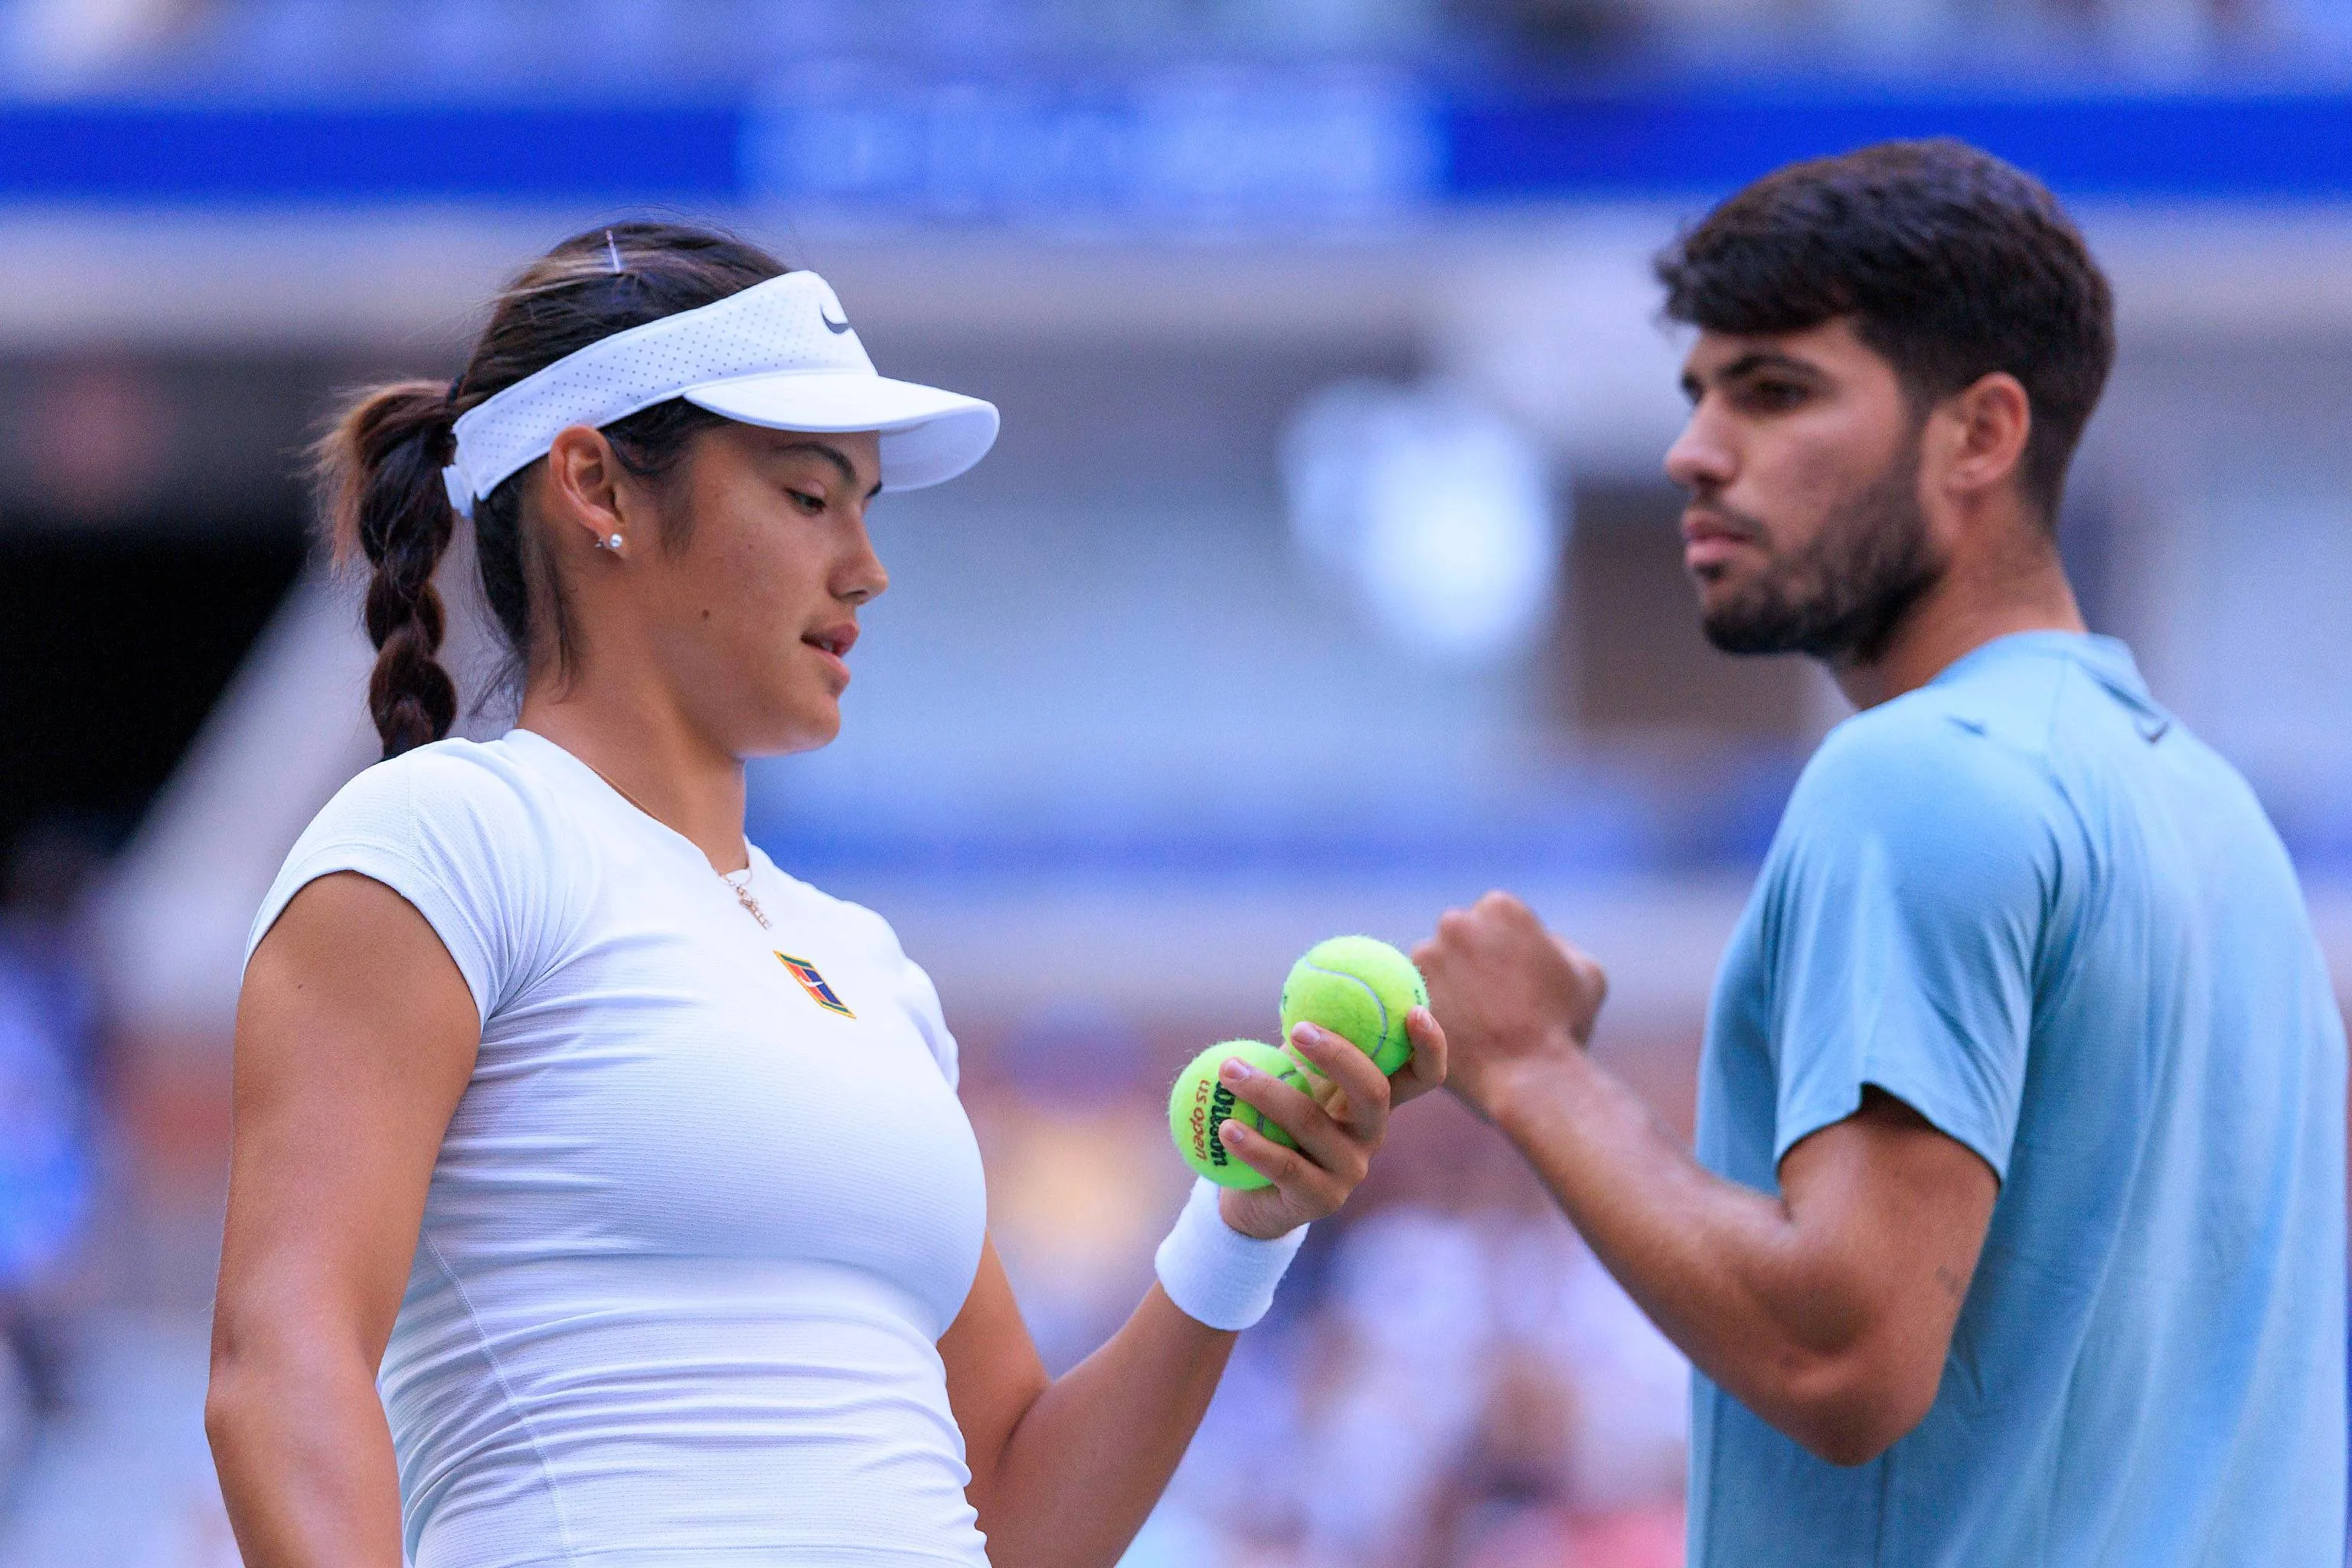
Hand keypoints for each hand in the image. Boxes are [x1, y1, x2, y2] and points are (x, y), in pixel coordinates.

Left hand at [1212, 1009, 1444, 1238]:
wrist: (1251, 1195)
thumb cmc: (1273, 1122)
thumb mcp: (1292, 1077)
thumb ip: (1301, 1042)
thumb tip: (1297, 982)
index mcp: (1372, 1101)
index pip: (1422, 1074)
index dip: (1430, 1046)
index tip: (1413, 1011)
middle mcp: (1371, 1134)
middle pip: (1374, 1092)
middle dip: (1339, 1056)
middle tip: (1296, 1029)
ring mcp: (1349, 1170)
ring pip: (1313, 1124)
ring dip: (1266, 1092)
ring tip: (1228, 1070)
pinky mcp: (1320, 1200)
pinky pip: (1285, 1165)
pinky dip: (1252, 1143)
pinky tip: (1225, 1127)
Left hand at [1413, 891, 1606, 1120]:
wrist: (1530, 1077)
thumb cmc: (1565, 1027)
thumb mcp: (1586, 973)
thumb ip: (1559, 945)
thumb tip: (1540, 941)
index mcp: (1501, 908)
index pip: (1491, 918)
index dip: (1502, 950)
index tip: (1509, 978)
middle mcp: (1457, 922)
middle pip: (1458, 937)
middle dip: (1469, 961)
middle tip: (1488, 1001)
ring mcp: (1427, 955)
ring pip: (1433, 965)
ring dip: (1446, 985)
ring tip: (1472, 1021)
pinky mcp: (1406, 993)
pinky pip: (1413, 996)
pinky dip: (1427, 1009)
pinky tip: (1452, 1030)